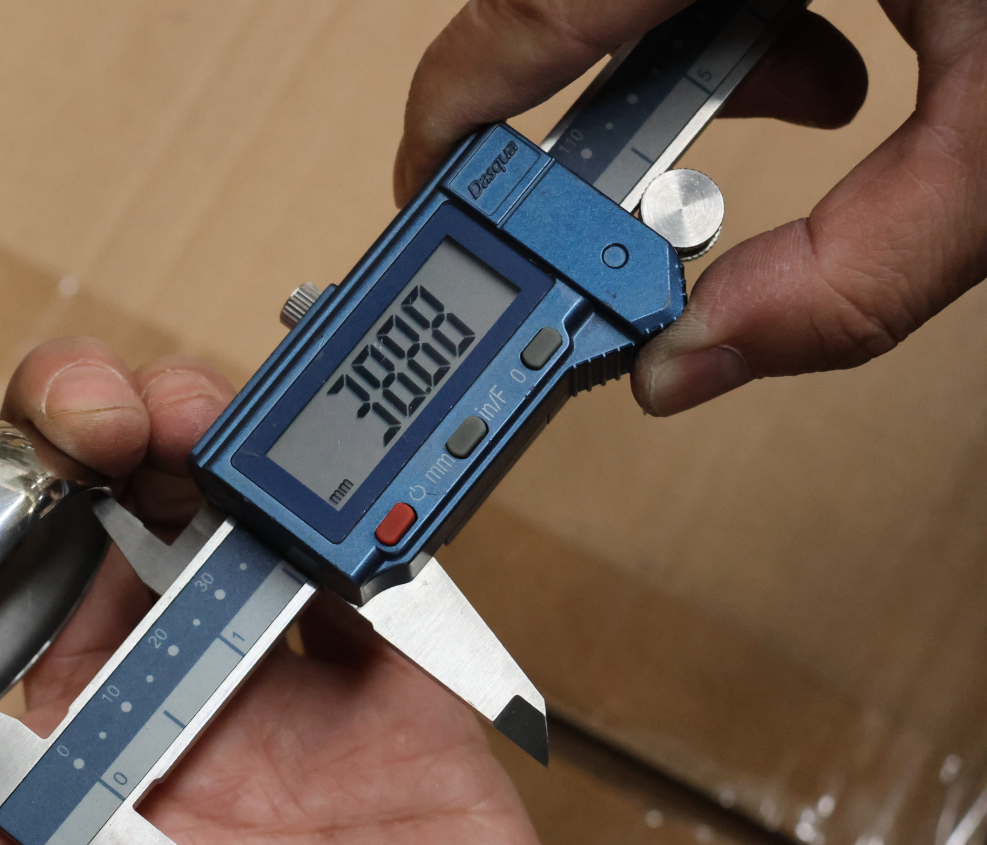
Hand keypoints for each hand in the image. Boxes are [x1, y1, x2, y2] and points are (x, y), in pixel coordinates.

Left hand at [0, 336, 600, 844]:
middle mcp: (137, 740)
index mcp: (33, 805)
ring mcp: (262, 715)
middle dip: (41, 444)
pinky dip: (321, 507)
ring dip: (170, 438)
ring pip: (198, 528)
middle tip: (60, 422)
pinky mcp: (388, 714)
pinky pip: (349, 580)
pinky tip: (281, 475)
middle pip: (60, 544)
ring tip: (160, 418)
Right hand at [396, 0, 986, 415]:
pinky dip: (765, 7)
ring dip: (708, 53)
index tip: (431, 195)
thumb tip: (694, 363)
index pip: (534, 4)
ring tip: (819, 105)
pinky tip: (859, 53)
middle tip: (636, 198)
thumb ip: (858, 274)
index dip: (458, 110)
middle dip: (609, 102)